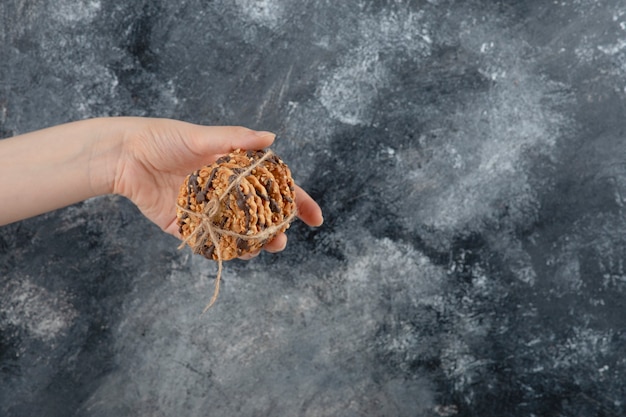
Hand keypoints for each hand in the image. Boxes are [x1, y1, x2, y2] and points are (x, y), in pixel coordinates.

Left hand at [111, 118, 322, 255]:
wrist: (123, 154)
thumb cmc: (162, 138)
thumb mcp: (200, 136)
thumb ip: (234, 139)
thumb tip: (271, 138)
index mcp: (233, 169)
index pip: (273, 187)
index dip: (296, 201)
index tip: (315, 218)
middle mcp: (224, 192)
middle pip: (258, 216)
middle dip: (274, 230)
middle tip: (281, 241)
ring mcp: (206, 210)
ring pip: (236, 233)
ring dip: (251, 244)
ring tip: (259, 250)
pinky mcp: (183, 224)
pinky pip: (205, 241)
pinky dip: (220, 250)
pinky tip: (232, 253)